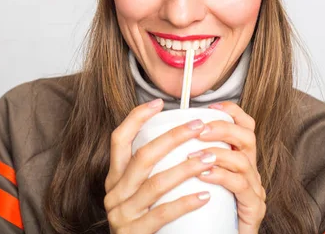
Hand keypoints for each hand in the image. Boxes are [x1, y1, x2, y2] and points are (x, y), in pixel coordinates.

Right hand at [104, 98, 215, 233]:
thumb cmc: (143, 223)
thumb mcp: (138, 195)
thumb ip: (150, 173)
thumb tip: (177, 141)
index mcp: (115, 178)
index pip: (119, 140)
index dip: (136, 119)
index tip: (158, 103)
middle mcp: (114, 193)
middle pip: (143, 157)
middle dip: (173, 138)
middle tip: (199, 126)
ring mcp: (122, 214)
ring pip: (155, 183)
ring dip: (185, 168)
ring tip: (209, 157)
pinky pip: (162, 214)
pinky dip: (184, 203)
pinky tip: (205, 197)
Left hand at [191, 101, 265, 233]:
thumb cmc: (203, 209)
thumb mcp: (198, 176)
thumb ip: (189, 156)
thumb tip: (163, 133)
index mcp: (237, 158)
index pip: (244, 126)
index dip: (232, 112)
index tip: (211, 105)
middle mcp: (249, 171)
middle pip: (247, 137)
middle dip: (222, 128)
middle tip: (198, 129)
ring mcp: (254, 189)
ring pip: (243, 161)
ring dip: (217, 153)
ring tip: (194, 153)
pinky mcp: (253, 209)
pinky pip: (241, 187)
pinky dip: (221, 177)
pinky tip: (204, 175)